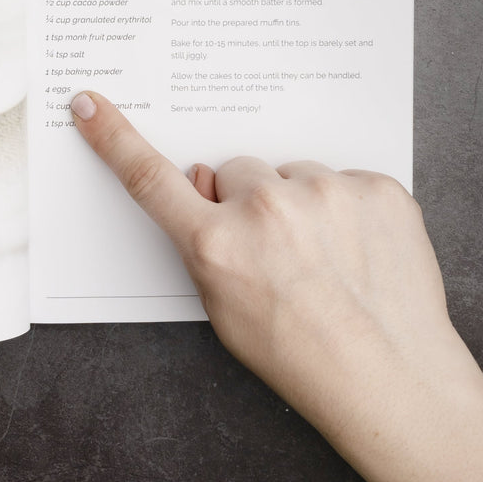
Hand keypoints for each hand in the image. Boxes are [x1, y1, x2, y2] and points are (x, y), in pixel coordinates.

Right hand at [69, 90, 482, 481]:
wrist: (392, 378)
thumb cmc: (302, 356)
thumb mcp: (225, 312)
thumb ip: (205, 245)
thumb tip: (201, 180)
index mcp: (218, 245)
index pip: (150, 178)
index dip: (114, 137)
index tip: (90, 103)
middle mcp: (267, 208)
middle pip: (237, 170)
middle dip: (248, 199)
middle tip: (278, 249)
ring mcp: (327, 192)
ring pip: (294, 173)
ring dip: (302, 202)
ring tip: (327, 257)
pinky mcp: (377, 188)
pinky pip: (347, 180)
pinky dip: (349, 209)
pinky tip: (359, 250)